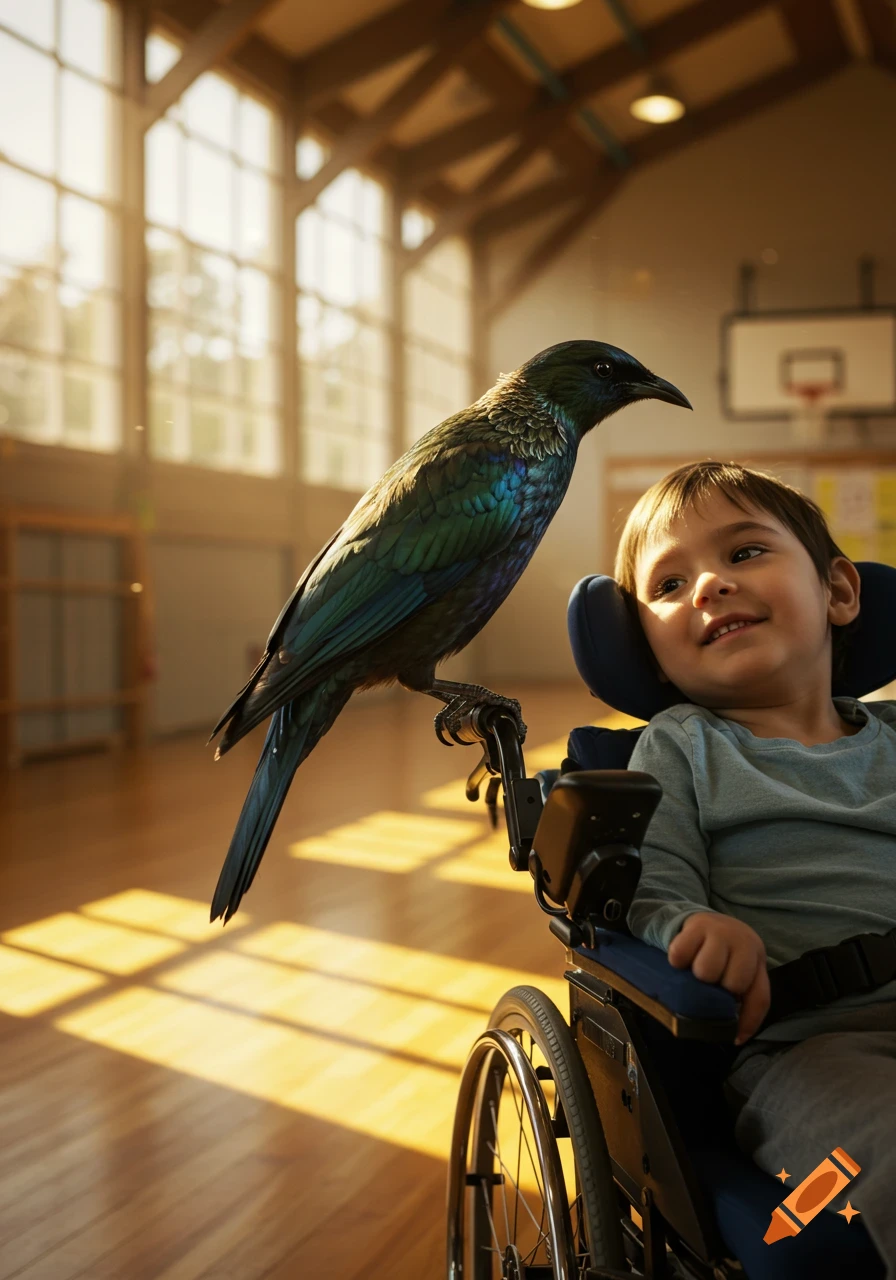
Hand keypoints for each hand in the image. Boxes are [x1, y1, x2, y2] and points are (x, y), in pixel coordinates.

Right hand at [667, 912, 769, 1045]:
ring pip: (706, 971)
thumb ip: (741, 998)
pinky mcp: (696, 925)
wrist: (704, 920)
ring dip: (696, 976)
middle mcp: (744, 943)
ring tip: (695, 971)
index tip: (734, 1038)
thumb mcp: (738, 971)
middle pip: (733, 984)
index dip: (748, 1022)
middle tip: (710, 984)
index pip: (760, 998)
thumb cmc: (724, 954)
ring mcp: (720, 931)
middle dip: (718, 990)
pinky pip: (681, 954)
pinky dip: (677, 961)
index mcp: (757, 959)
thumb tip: (734, 1036)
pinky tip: (681, 960)